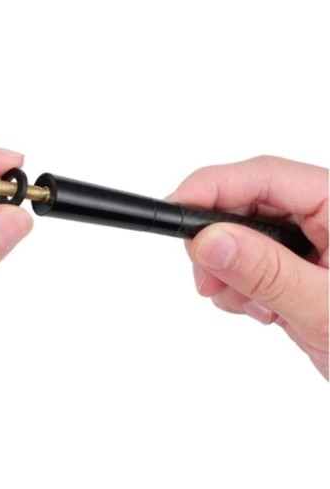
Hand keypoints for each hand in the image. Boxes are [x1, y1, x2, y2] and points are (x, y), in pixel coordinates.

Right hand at [168, 156, 328, 378]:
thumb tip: (211, 241)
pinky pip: (251, 263)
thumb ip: (267, 272)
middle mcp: (324, 216)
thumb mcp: (325, 308)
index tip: (174, 210)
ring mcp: (310, 243)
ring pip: (243, 235)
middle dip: (217, 240)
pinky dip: (241, 288)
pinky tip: (263, 310)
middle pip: (248, 204)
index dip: (212, 188)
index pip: (265, 178)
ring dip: (229, 270)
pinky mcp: (297, 268)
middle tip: (204, 277)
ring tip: (251, 306)